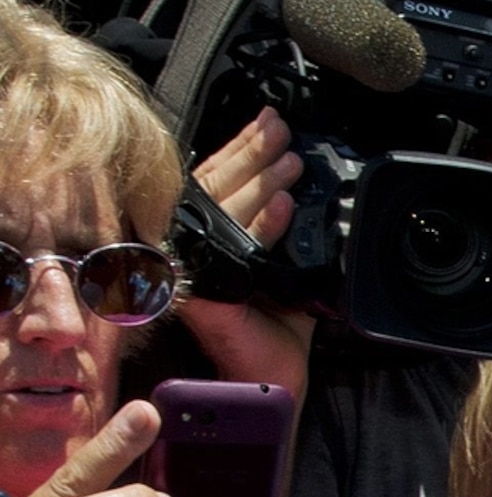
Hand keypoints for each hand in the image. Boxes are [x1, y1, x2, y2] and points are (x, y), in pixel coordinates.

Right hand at [177, 107, 312, 393]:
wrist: (278, 374)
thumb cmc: (276, 322)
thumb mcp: (281, 261)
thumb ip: (279, 224)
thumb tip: (294, 179)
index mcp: (206, 235)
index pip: (217, 180)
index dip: (241, 148)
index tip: (267, 122)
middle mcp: (192, 247)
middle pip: (217, 186)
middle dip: (254, 153)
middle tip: (283, 131)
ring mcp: (192, 267)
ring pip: (226, 209)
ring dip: (263, 180)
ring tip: (293, 162)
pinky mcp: (203, 290)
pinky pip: (235, 249)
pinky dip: (262, 225)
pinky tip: (286, 205)